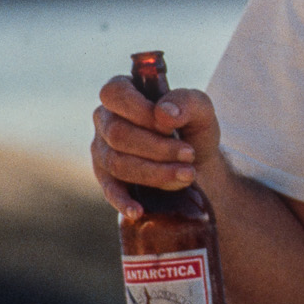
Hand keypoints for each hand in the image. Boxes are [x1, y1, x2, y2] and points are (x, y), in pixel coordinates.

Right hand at [91, 77, 223, 217]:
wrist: (197, 164)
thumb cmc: (193, 129)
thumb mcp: (201, 110)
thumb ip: (187, 101)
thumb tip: (164, 113)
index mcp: (124, 92)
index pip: (115, 93)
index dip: (140, 110)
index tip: (170, 126)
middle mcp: (106, 119)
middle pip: (118, 134)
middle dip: (157, 147)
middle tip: (189, 154)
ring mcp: (102, 150)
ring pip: (117, 163)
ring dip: (154, 172)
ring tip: (187, 175)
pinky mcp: (107, 178)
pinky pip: (108, 190)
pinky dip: (123, 201)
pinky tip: (138, 210)